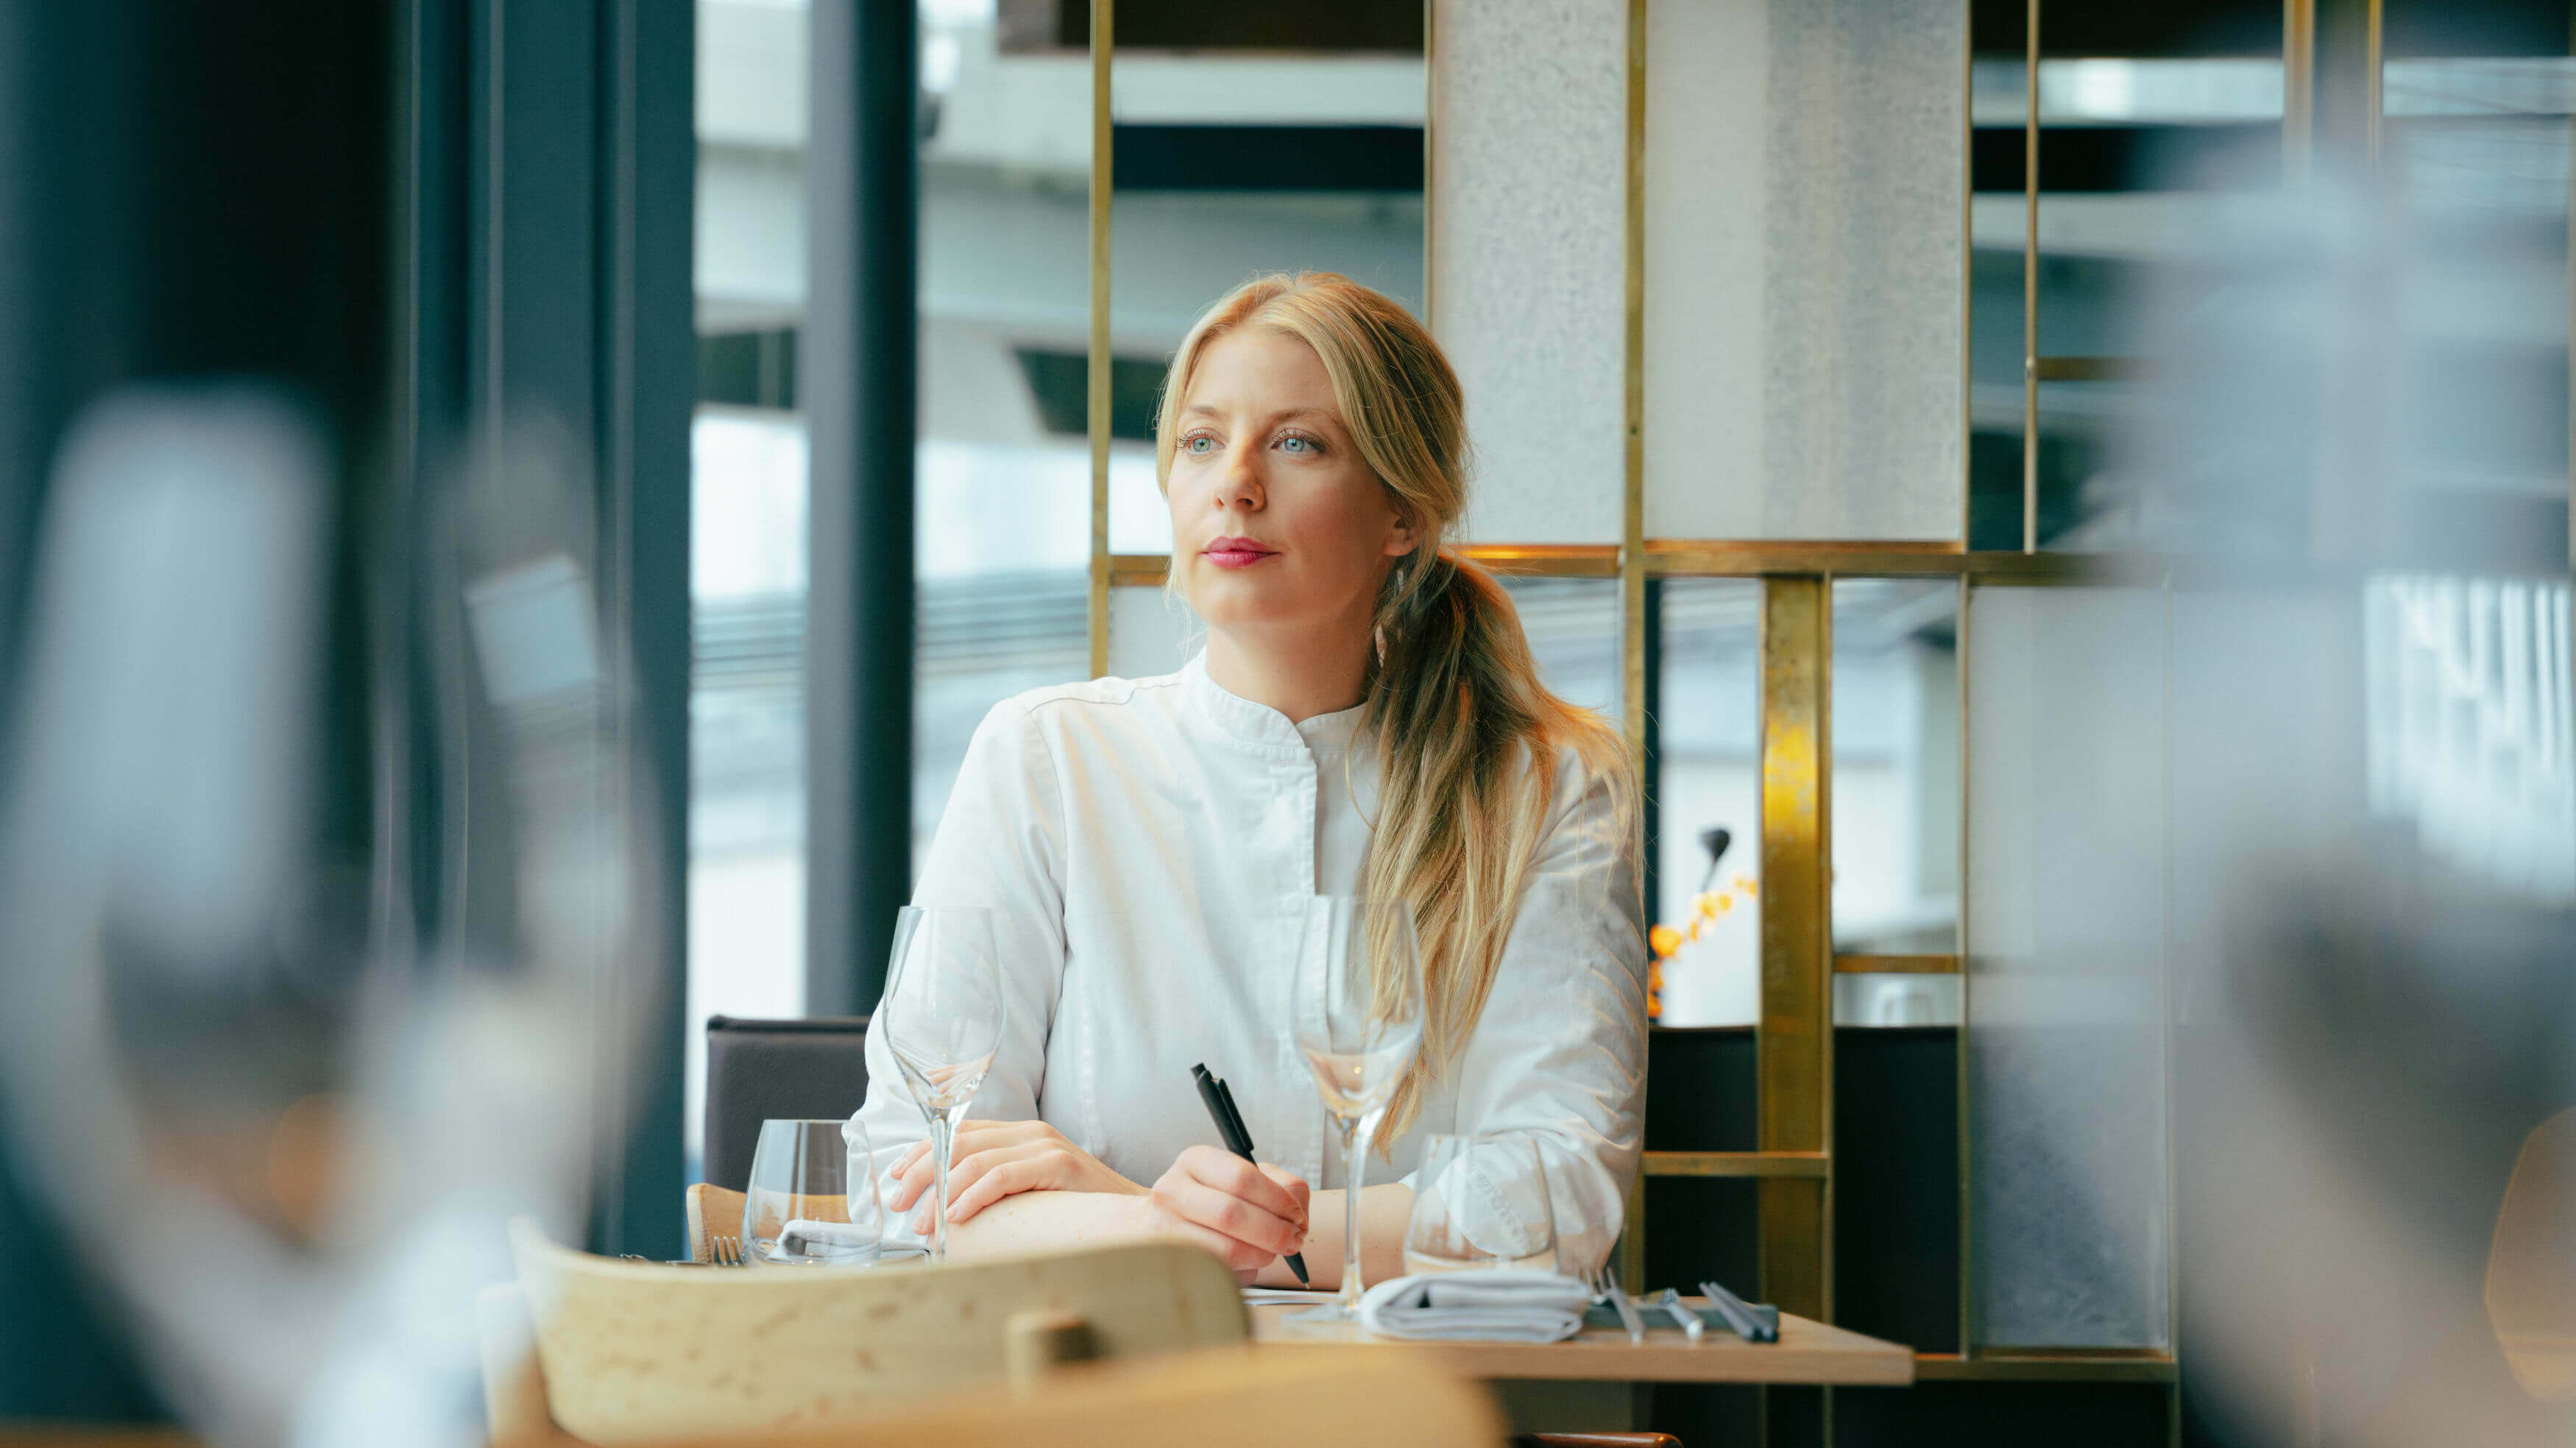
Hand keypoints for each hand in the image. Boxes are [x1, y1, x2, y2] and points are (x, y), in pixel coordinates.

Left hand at [889, 1120, 1144, 1232]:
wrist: (1132, 1215)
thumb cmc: (1077, 1212)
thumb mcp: (1030, 1195)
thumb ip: (999, 1191)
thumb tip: (949, 1213)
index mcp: (1020, 1134)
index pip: (958, 1133)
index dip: (922, 1152)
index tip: (896, 1177)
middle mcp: (1030, 1132)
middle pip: (958, 1142)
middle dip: (921, 1172)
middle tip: (901, 1205)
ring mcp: (1045, 1145)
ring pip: (975, 1159)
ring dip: (940, 1192)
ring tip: (925, 1223)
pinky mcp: (1059, 1165)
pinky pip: (1003, 1175)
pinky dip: (973, 1194)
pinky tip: (956, 1215)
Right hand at [1133, 1145, 1309, 1283]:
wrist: (1154, 1227)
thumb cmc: (1209, 1203)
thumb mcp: (1240, 1181)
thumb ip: (1277, 1186)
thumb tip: (1298, 1210)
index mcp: (1195, 1161)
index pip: (1242, 1178)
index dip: (1278, 1200)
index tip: (1297, 1215)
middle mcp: (1172, 1191)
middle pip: (1232, 1214)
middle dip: (1273, 1231)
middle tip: (1293, 1240)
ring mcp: (1164, 1229)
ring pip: (1227, 1249)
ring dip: (1262, 1255)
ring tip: (1270, 1252)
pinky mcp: (1169, 1263)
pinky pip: (1219, 1273)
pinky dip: (1244, 1271)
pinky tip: (1246, 1262)